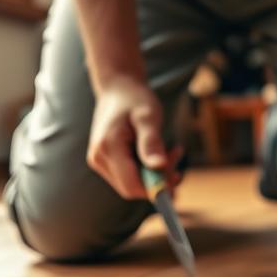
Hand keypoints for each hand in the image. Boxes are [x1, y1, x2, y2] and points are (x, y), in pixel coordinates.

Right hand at [87, 75, 181, 199]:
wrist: (117, 88)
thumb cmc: (135, 98)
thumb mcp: (148, 116)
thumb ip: (151, 142)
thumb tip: (158, 167)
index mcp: (108, 147)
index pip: (132, 185)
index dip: (156, 188)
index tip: (178, 177)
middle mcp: (99, 158)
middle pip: (132, 188)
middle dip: (158, 180)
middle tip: (177, 155)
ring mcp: (99, 161)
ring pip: (132, 184)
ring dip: (155, 174)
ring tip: (172, 150)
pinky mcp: (105, 162)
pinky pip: (129, 176)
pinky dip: (147, 169)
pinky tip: (158, 153)